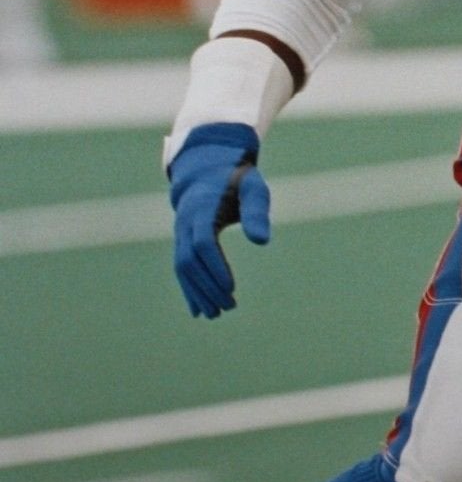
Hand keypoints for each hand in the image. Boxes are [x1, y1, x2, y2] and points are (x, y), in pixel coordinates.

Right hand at [168, 123, 270, 317]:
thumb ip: (257, 211)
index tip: (231, 288)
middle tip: (229, 307)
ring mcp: (180, 232)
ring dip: (197, 292)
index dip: (216, 267)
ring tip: (216, 314)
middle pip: (189, 261)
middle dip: (207, 286)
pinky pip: (182, 267)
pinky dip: (189, 289)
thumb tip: (262, 241)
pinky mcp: (182, 240)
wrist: (208, 167)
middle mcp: (185, 222)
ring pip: (182, 268)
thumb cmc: (237, 178)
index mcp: (201, 208)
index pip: (203, 244)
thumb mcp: (253, 188)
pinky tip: (200, 310)